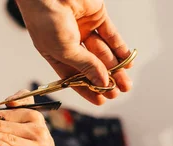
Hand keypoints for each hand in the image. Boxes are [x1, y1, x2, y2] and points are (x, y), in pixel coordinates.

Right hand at [15, 0, 132, 104]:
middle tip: (117, 92)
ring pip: (103, 53)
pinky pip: (111, 35)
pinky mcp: (96, 17)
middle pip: (91, 66)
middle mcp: (70, 43)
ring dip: (115, 68)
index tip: (100, 101)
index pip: (74, 76)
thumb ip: (85, 66)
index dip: (87, 89)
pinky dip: (120, 48)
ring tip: (125, 83)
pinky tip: (126, 62)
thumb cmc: (45, 20)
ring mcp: (84, 30)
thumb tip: (102, 82)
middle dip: (105, 80)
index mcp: (56, 54)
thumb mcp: (64, 50)